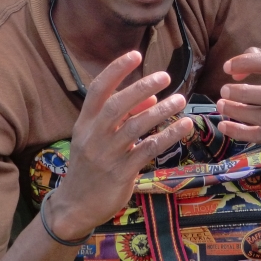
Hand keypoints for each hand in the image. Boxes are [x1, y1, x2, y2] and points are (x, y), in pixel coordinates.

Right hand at [47, 51, 192, 238]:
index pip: (98, 89)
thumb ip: (122, 117)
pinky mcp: (121, 173)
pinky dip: (167, 136)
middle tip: (165, 76)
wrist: (76, 205)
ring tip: (180, 100)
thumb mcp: (97, 138)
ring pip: (135, 127)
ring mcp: (106, 155)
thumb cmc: (89, 166)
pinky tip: (184, 127)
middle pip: (117, 105)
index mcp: (84, 122)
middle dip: (141, 87)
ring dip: (160, 111)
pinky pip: (147, 150)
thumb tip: (151, 98)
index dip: (116, 70)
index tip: (135, 55)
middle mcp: (93, 136)